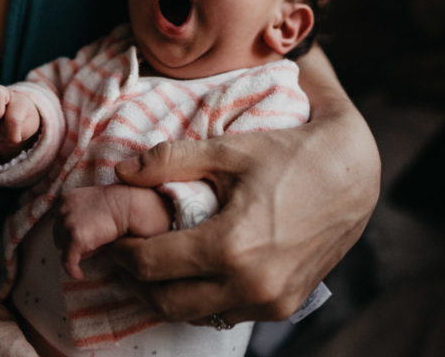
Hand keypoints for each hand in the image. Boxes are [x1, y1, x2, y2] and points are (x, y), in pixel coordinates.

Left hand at [53, 184, 171, 279]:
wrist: (131, 206)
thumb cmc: (119, 206)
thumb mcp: (94, 205)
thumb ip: (82, 215)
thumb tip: (81, 234)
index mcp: (67, 198)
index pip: (59, 223)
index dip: (71, 232)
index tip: (85, 238)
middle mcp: (63, 208)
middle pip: (58, 235)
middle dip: (72, 241)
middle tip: (93, 244)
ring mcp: (67, 222)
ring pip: (63, 248)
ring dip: (76, 251)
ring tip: (95, 250)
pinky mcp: (75, 238)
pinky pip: (67, 261)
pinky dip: (72, 270)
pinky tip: (80, 275)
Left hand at [109, 111, 379, 325]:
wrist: (352, 175)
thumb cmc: (289, 155)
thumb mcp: (227, 150)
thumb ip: (170, 159)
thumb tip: (122, 171)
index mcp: (231, 246)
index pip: (152, 264)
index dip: (123, 252)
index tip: (112, 237)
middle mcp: (251, 285)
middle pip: (167, 301)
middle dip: (137, 280)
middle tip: (123, 253)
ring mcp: (270, 302)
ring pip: (196, 315)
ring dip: (166, 293)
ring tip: (152, 260)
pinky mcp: (283, 306)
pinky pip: (227, 313)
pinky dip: (201, 298)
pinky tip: (191, 270)